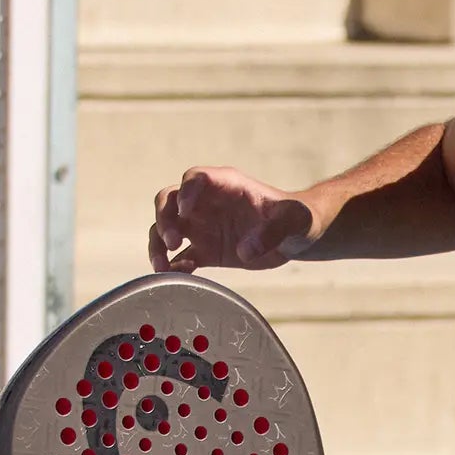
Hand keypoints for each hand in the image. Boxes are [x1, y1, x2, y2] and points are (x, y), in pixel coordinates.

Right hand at [149, 167, 313, 272]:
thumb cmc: (295, 218)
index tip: (186, 210)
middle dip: (164, 218)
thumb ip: (273, 231)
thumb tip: (246, 251)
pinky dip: (174, 266)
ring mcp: (203, 227)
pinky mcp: (205, 251)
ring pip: (166, 228)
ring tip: (161, 265)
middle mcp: (207, 203)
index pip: (196, 178)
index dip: (187, 192)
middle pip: (169, 201)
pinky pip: (180, 257)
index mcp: (226, 185)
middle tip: (172, 241)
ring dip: (158, 244)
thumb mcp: (293, 220)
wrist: (296, 237)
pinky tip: (176, 276)